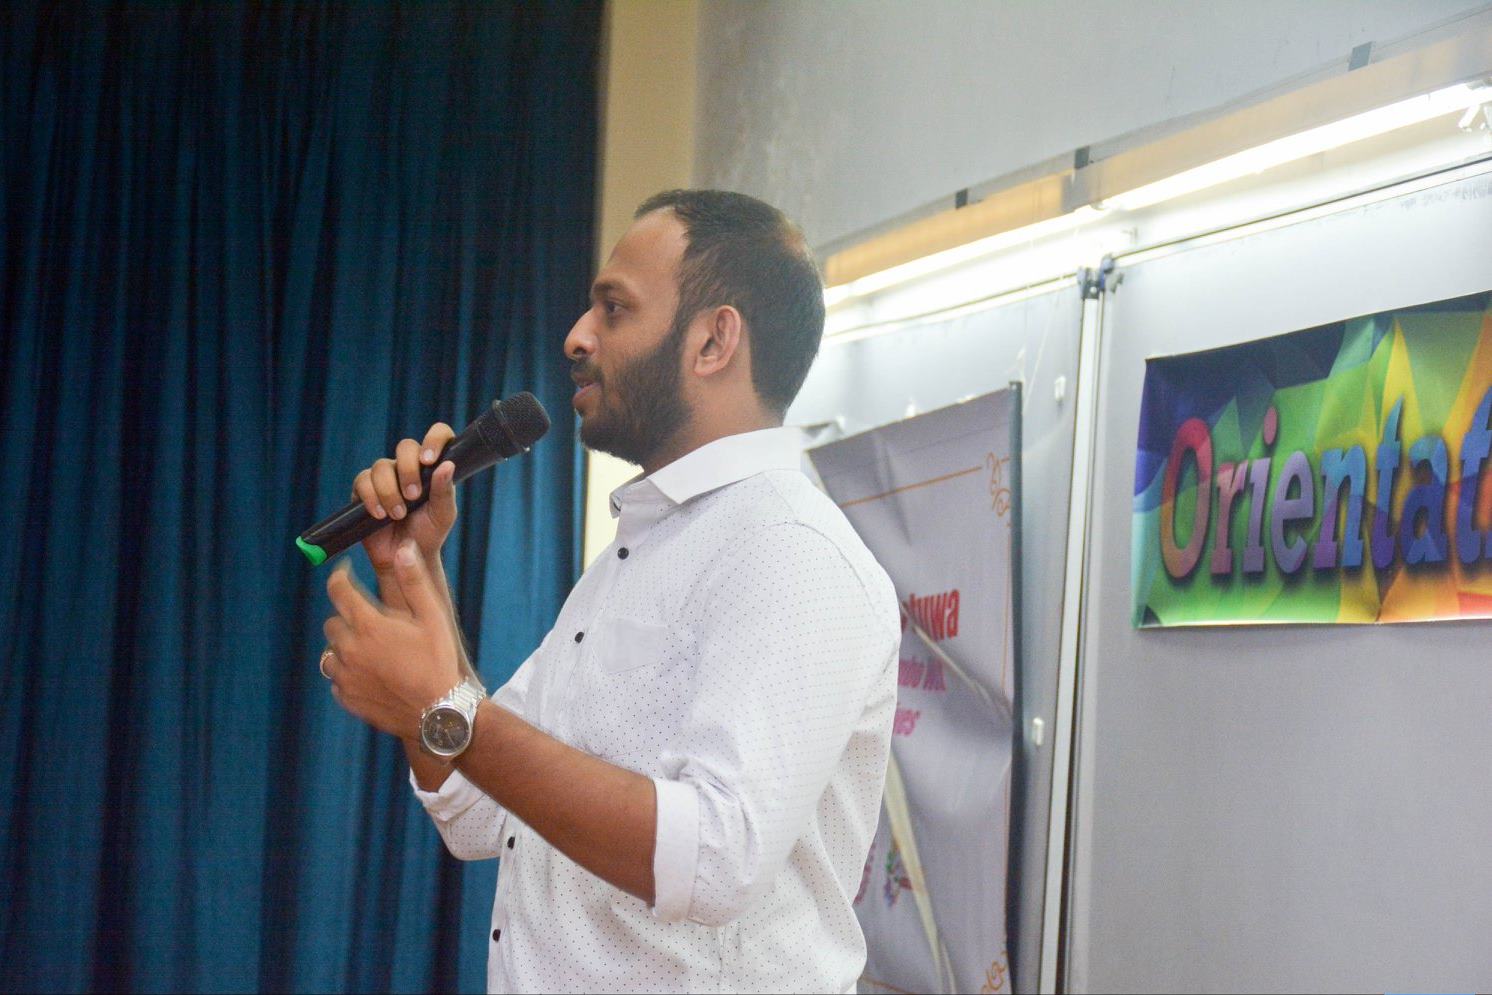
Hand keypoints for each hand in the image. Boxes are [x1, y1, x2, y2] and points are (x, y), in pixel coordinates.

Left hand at [322, 542, 462, 739]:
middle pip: (332, 622)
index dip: (339, 576)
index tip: (344, 572)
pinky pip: (337, 679)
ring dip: (345, 646)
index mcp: (369, 625)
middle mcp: (350, 649)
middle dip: (347, 616)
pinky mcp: (347, 698)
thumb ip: (414, 581)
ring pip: (331, 652)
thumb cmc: (439, 661)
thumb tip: (403, 548)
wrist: (439, 714)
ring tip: (371, 650)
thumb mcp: (433, 617)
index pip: (338, 591)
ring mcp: (346, 676)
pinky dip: (348, 673)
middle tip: (371, 620)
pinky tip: (371, 674)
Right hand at [351, 422, 457, 573]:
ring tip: (398, 514)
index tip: (430, 460)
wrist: (405, 558)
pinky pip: (362, 481)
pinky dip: (371, 498)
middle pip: (405, 446)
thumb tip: (447, 465)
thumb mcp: (442, 515)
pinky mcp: (364, 490)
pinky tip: (380, 515)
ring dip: (389, 491)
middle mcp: (408, 466)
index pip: (437, 436)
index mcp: (431, 467)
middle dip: (408, 470)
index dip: (434, 439)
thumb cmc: (428, 533)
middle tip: (413, 496)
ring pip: (381, 466)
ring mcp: (385, 476)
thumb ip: (444, 491)